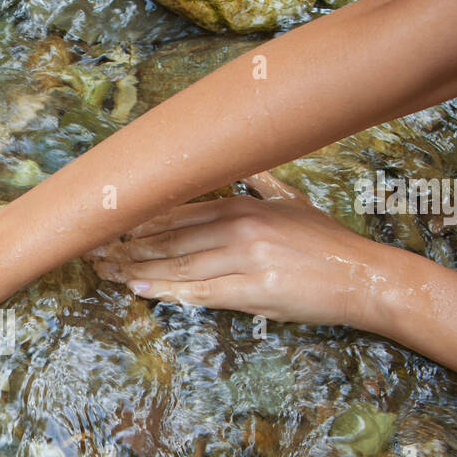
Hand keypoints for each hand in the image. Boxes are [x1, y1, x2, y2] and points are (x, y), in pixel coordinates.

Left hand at [87, 173, 410, 331]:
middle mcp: (241, 227)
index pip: (178, 210)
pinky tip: (140, 289)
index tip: (108, 224)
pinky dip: (167, 290)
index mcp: (245, 204)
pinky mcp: (254, 290)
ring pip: (178, 263)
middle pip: (169, 237)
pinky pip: (200, 291)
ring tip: (106, 272)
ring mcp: (246, 258)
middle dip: (126, 245)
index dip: (139, 220)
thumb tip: (246, 165)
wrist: (365, 277)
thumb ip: (262, 184)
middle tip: (92, 251)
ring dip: (137, 269)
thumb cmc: (329, 244)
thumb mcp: (294, 203)